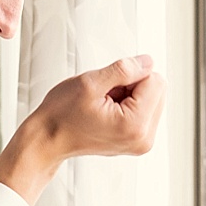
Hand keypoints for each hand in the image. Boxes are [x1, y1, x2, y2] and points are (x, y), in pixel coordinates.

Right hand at [35, 54, 166, 158]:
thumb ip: (125, 69)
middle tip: (105, 96)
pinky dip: (128, 104)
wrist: (48, 139)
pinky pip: (145, 110)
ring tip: (104, 105)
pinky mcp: (138, 141)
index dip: (131, 74)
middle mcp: (144, 139)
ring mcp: (142, 142)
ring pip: (152, 98)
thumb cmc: (62, 115)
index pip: (156, 81)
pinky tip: (108, 111)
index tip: (108, 87)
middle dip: (132, 85)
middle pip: (158, 90)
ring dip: (130, 94)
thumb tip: (149, 62)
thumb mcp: (90, 83)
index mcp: (135, 126)